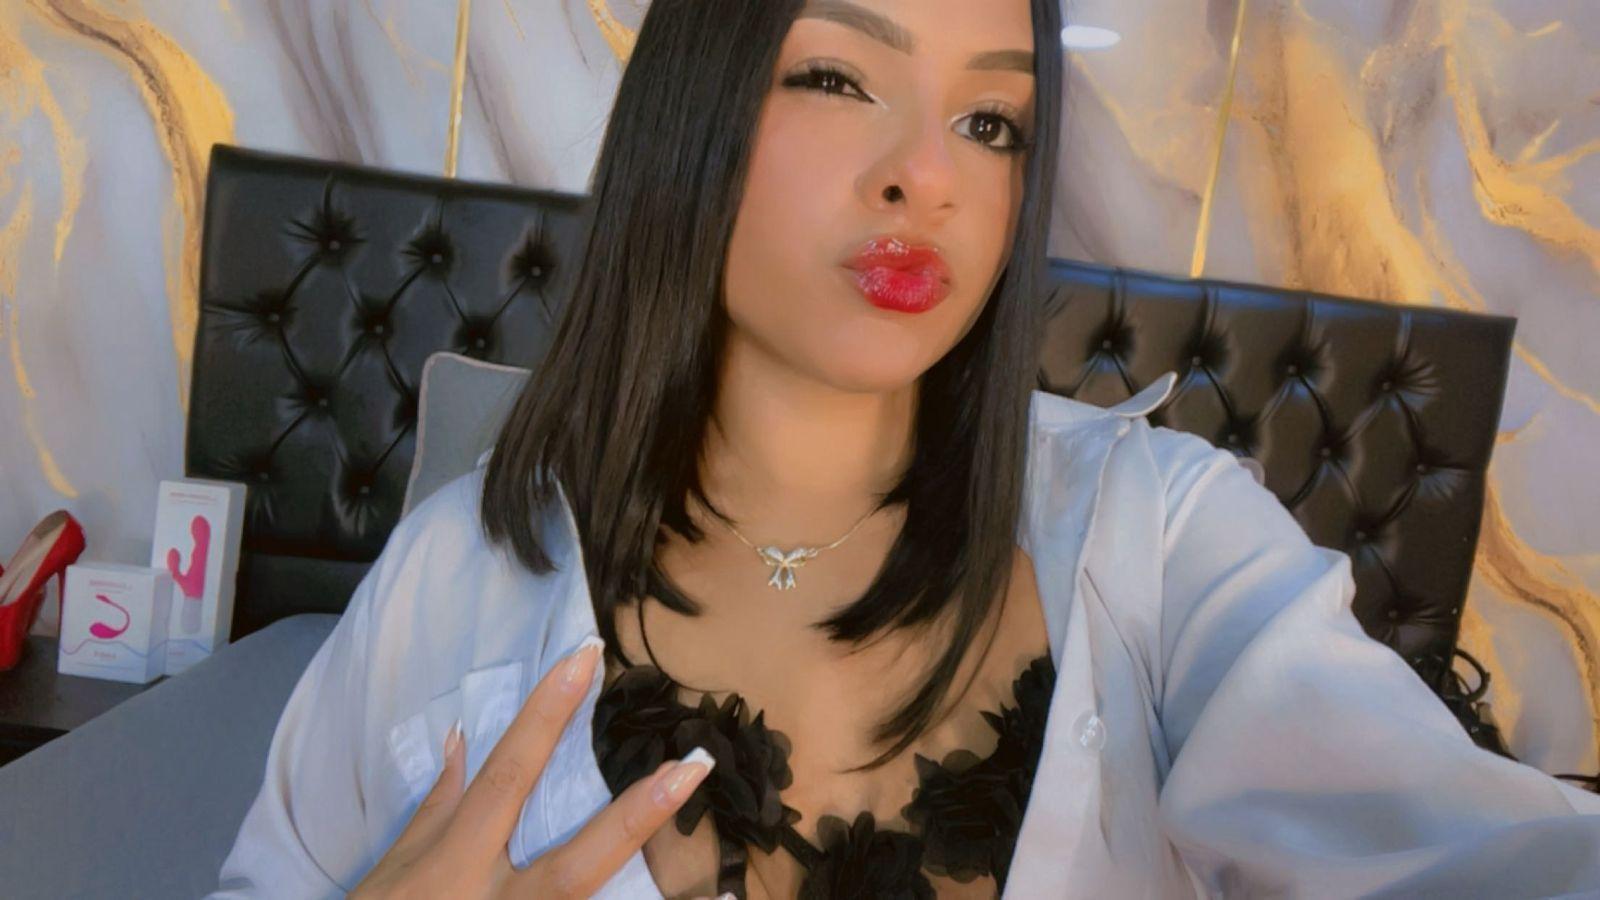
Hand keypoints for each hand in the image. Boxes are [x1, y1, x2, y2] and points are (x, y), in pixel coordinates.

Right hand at [351, 637, 716, 898]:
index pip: (509, 774)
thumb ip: (435, 804)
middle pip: (575, 861)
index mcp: (456, 861)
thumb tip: (461, 737)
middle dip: (637, 815)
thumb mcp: (391, 867)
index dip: (546, 714)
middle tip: (693, 769)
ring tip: (729, 891)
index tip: (586, 657)